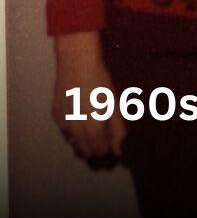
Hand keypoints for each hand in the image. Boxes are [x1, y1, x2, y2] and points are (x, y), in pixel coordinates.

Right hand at [52, 31, 126, 160]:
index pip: (101, 151)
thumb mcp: (115, 105)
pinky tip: (81, 113)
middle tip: (105, 134)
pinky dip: (74, 128)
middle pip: (86, 152)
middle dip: (96, 148)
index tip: (113, 141)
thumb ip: (118, 130)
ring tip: (93, 122)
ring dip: (84, 140)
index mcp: (95, 129)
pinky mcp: (56, 117)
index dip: (109, 148)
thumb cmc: (101, 82)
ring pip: (75, 143)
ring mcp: (63, 125)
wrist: (77, 65)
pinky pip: (66, 130)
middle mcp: (77, 131)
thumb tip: (118, 151)